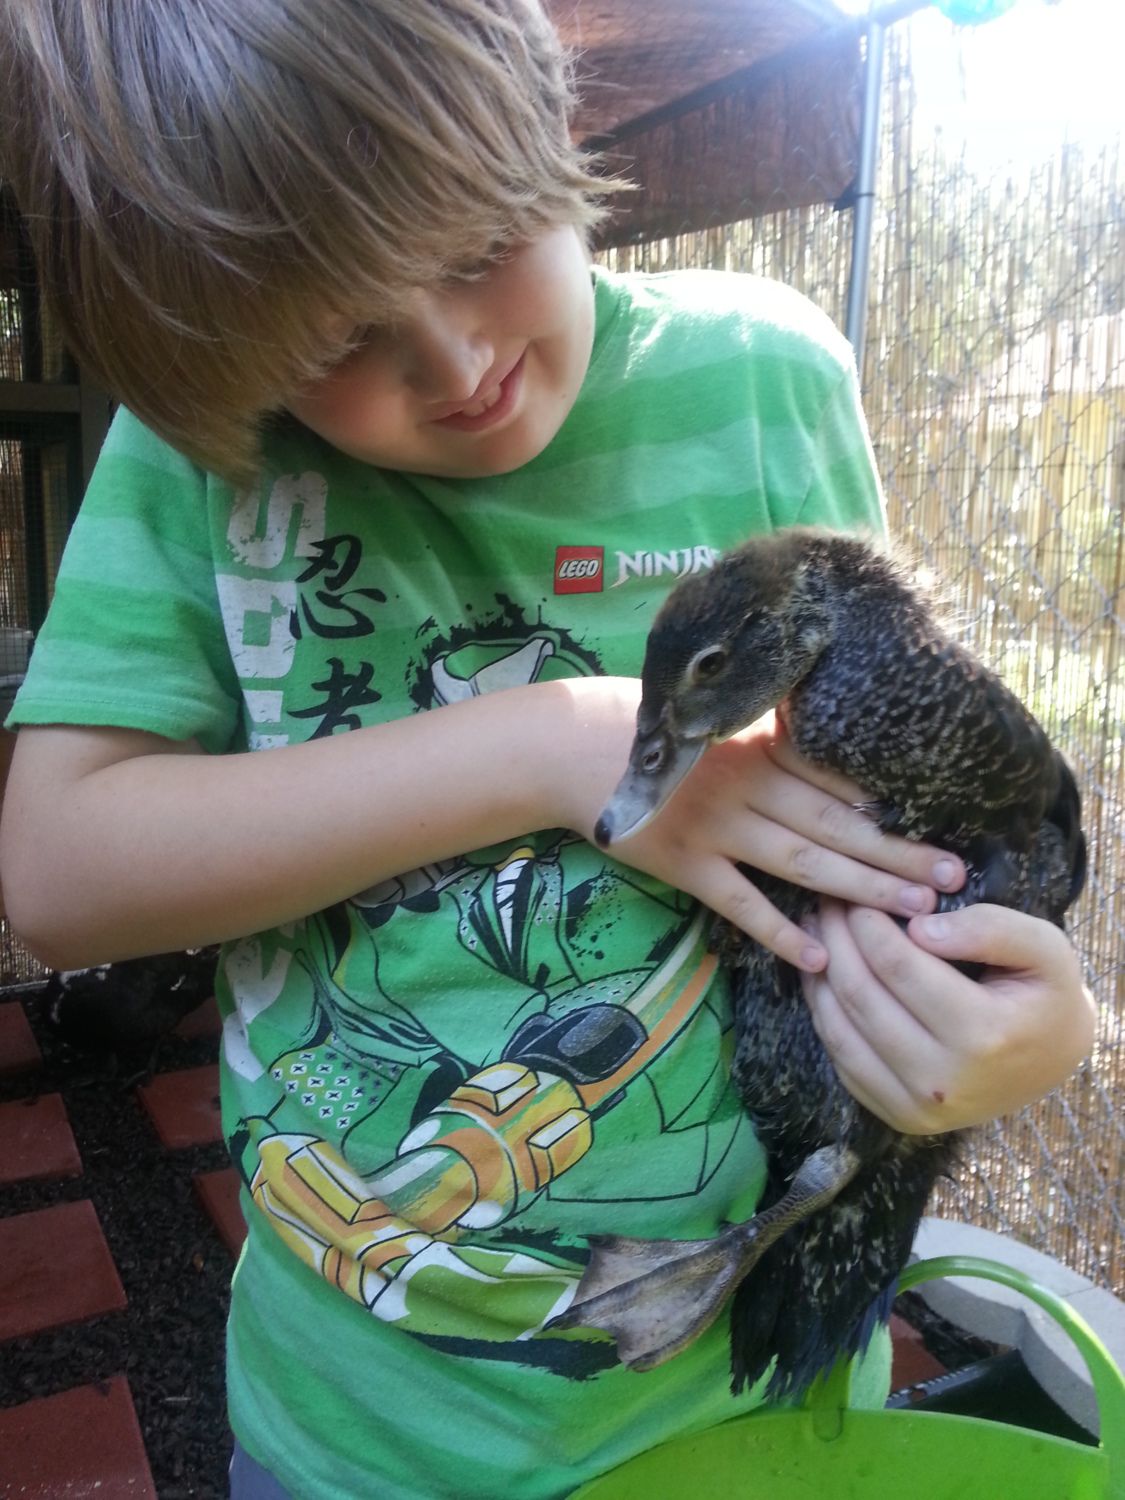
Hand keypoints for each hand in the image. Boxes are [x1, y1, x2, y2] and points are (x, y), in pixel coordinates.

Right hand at [559, 682, 964, 973]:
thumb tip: (823, 755)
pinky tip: (819, 959)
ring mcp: (715, 829)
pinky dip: (780, 932)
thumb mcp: (712, 724)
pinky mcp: (684, 865)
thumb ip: (766, 742)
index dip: (885, 806)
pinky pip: (741, 905)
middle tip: (953, 876)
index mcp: (757, 750)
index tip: (938, 822)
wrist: (574, 751)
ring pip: (803, 864)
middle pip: (836, 825)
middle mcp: (746, 787)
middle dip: (898, 852)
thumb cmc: (649, 732)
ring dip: (862, 890)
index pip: (835, 782)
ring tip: (913, 913)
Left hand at [801, 900, 1095, 1133]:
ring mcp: (917, 1107)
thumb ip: (991, 929)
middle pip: (861, 995)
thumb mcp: (1044, 948)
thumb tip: (920, 927)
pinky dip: (824, 1011)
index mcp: (983, 1035)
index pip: (898, 966)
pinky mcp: (897, 1117)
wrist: (1050, 1059)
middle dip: (836, 940)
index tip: (857, 894)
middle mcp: (944, 1081)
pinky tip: (825, 975)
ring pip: (840, 1029)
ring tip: (818, 931)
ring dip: (820, 974)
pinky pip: (841, 1058)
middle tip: (827, 902)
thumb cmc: (1044, 993)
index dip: (867, 923)